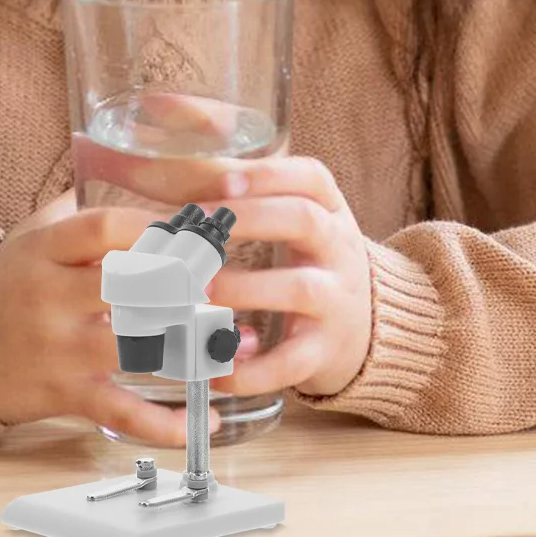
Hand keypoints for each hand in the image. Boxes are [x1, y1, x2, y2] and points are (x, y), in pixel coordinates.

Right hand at [0, 177, 239, 447]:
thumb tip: (142, 167)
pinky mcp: (64, 395)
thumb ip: (83, 205)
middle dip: (185, 288)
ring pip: (137, 348)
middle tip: (225, 289)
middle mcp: (51, 296)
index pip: (104, 228)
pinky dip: (167, 422)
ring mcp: (59, 349)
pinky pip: (123, 412)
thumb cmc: (6, 281)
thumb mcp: (34, 233)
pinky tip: (207, 418)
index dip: (155, 228)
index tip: (194, 231)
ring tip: (233, 346)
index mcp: (45, 249)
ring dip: (193, 349)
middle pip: (130, 287)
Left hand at [196, 155, 373, 400]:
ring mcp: (336, 302)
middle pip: (304, 220)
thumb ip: (246, 197)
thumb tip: (170, 166)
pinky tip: (214, 367)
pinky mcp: (324, 352)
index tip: (224, 180)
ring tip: (196, 291)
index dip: (269, 174)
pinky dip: (251, 370)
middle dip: (248, 219)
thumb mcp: (294, 221)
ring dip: (243, 288)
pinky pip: (291, 362)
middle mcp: (339, 249)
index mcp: (328, 209)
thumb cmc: (308, 261)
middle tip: (194, 228)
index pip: (311, 178)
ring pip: (298, 289)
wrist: (366, 330)